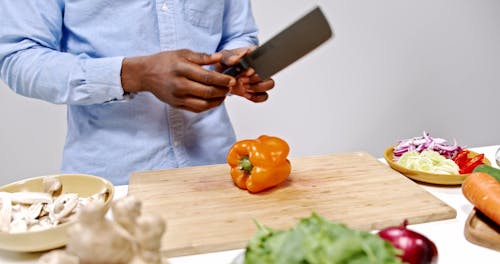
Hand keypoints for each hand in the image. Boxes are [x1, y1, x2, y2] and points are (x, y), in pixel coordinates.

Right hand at [121, 49, 235, 112]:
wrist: (146, 74)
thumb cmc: (164, 62)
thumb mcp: (183, 53)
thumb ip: (202, 57)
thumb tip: (220, 57)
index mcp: (182, 69)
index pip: (207, 77)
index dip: (222, 80)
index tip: (231, 79)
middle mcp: (180, 85)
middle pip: (207, 92)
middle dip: (223, 90)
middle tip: (230, 87)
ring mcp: (178, 97)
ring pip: (204, 104)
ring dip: (218, 101)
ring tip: (224, 94)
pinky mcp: (177, 105)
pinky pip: (197, 109)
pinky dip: (208, 106)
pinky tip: (214, 100)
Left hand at [216, 47, 274, 102]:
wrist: (220, 75)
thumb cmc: (224, 63)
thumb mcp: (224, 57)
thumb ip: (229, 57)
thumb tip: (236, 59)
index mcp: (254, 55)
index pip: (264, 58)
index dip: (258, 66)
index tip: (247, 71)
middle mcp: (260, 67)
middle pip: (269, 72)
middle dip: (255, 78)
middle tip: (242, 80)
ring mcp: (259, 79)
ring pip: (270, 84)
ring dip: (257, 87)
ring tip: (244, 87)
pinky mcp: (257, 90)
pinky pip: (264, 96)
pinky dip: (256, 97)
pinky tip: (246, 94)